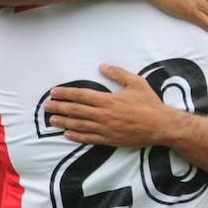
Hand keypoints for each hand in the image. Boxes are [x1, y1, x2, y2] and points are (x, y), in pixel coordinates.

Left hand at [44, 65, 177, 146]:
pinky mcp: (109, 140)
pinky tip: (67, 134)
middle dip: (59, 107)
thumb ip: (118, 74)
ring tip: (51, 120)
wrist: (161, 126)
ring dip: (63, 122)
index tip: (54, 92)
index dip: (66, 93)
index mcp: (108, 100)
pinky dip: (76, 136)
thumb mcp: (136, 83)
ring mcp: (105, 129)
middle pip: (75, 111)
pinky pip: (89, 139)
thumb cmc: (149, 103)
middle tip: (46, 106)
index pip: (81, 95)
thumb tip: (102, 66)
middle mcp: (103, 115)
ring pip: (79, 125)